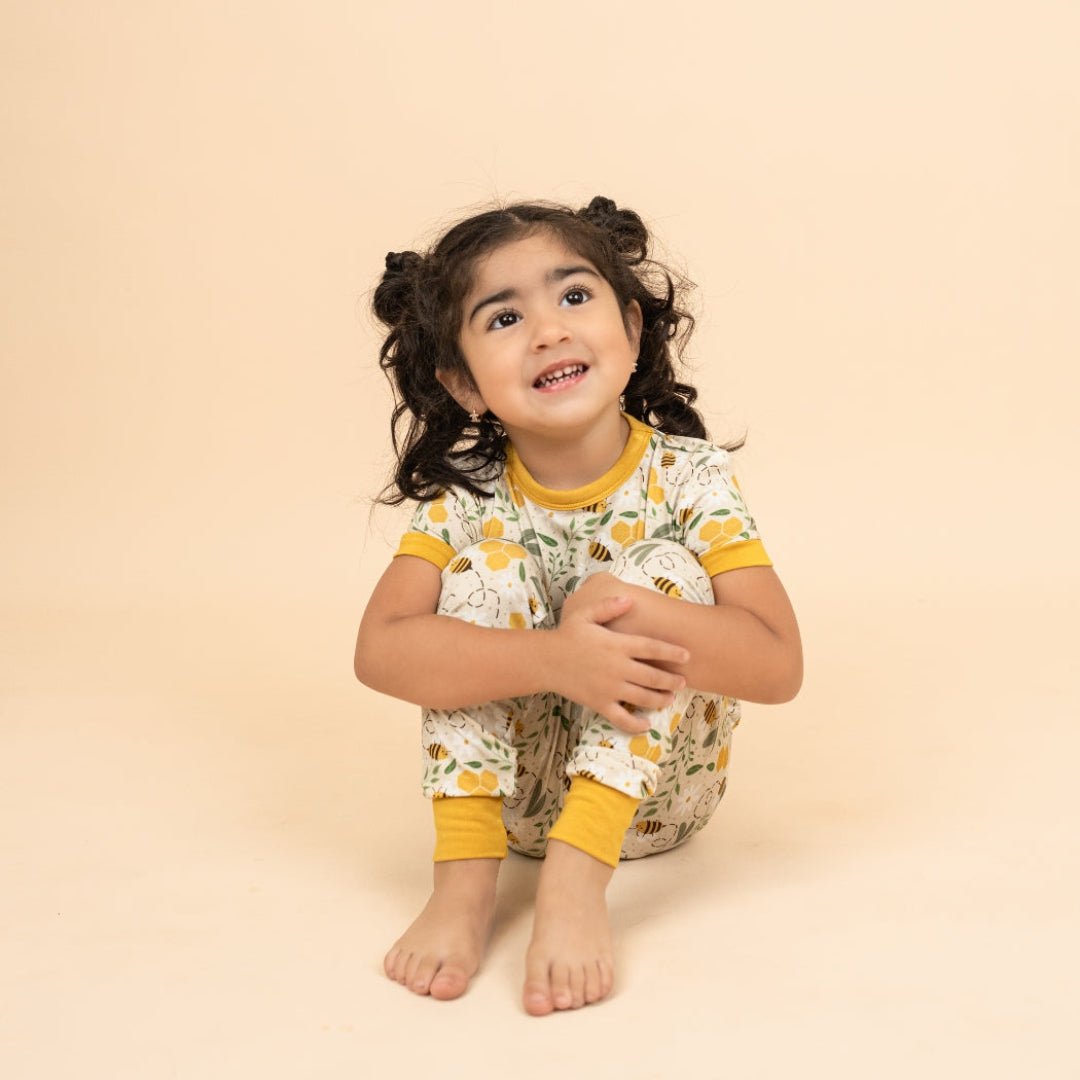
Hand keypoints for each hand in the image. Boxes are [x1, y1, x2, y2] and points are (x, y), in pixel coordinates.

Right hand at [547, 573, 689, 732]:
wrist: (546, 660)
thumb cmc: (567, 635)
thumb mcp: (584, 614)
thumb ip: (608, 606)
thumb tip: (630, 599)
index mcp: (617, 645)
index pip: (652, 648)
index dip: (672, 652)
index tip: (687, 655)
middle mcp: (617, 667)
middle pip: (653, 676)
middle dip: (671, 680)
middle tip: (683, 681)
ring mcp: (610, 688)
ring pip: (643, 698)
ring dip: (661, 700)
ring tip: (670, 699)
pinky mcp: (600, 703)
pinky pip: (622, 718)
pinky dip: (636, 724)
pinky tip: (646, 725)